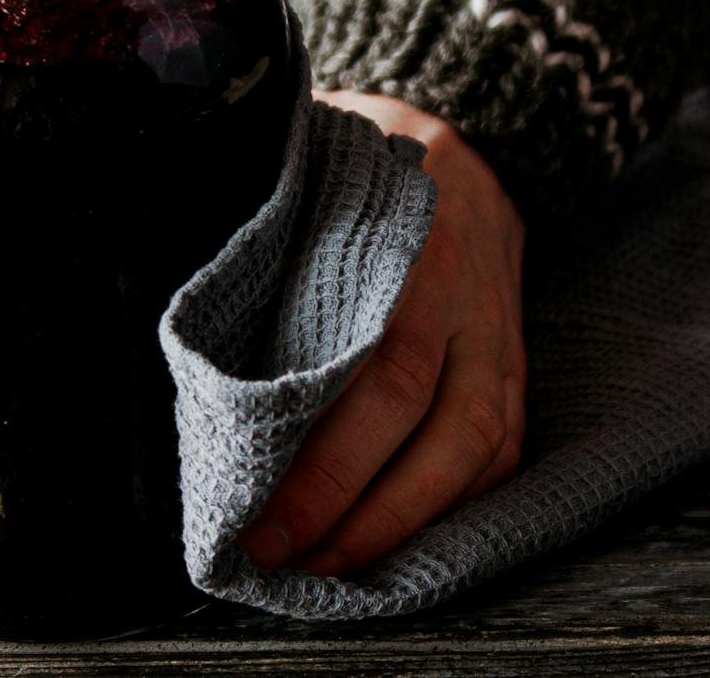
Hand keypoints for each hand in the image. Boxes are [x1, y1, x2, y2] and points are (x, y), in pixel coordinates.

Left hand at [238, 90, 525, 577]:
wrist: (467, 144)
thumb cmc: (361, 171)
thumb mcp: (313, 183)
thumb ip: (268, 246)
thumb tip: (194, 343)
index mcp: (404, 245)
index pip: (373, 370)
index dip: (322, 459)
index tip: (256, 516)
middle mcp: (462, 293)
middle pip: (419, 417)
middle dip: (349, 504)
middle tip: (280, 557)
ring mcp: (499, 330)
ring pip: (473, 445)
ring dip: (404, 519)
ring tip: (336, 565)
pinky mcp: (515, 359)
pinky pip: (501, 445)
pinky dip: (458, 502)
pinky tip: (406, 536)